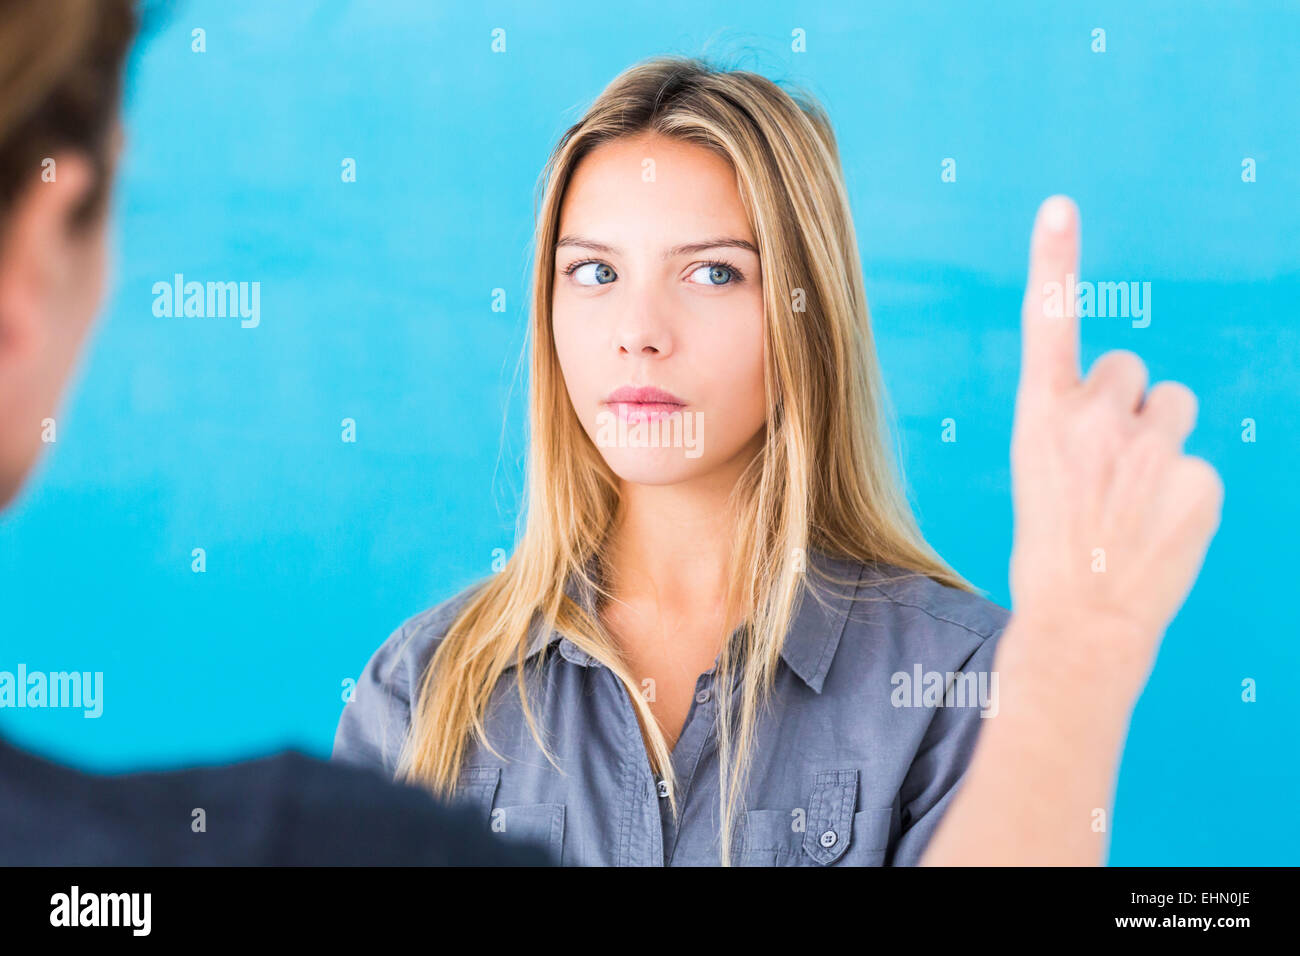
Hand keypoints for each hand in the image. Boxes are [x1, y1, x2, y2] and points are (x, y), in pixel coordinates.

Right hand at [1008, 196, 1223, 693]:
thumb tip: (1137, 404)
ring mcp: (1149, 448)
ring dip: (1162, 440)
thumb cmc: (1052, 548)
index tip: (1060, 205)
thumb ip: (1080, 426)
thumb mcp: (1040, 475)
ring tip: (1137, 498)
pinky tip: (1160, 529)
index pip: (1047, 323)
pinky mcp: (1198, 478)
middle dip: (1128, 404)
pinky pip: (1200, 464)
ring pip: (1175, 407)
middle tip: (1111, 465)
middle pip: (1131, 369)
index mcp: (1040, 418)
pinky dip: (1186, 492)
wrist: (1081, 624)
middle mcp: (1093, 419)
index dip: (1054, 260)